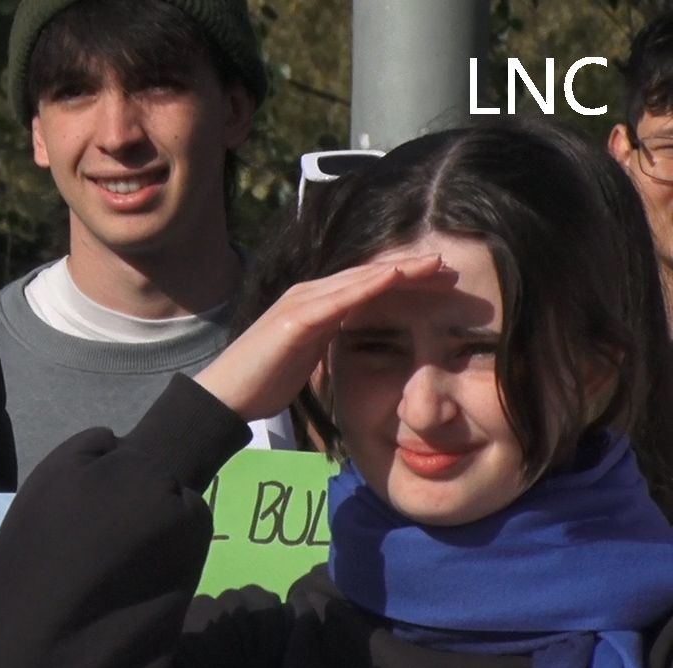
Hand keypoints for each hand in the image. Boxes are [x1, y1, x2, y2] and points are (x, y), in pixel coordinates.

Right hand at [196, 254, 451, 421]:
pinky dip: (369, 285)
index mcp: (314, 305)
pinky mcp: (296, 318)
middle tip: (449, 268)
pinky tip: (395, 276)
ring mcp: (301, 302)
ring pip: (359, 280)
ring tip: (435, 265)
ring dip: (400, 271)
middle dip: (411, 271)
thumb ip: (328, 341)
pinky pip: (340, 297)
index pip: (366, 286)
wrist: (223, 396)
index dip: (404, 282)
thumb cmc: (262, 381)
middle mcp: (308, 294)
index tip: (440, 283)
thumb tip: (354, 343)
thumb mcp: (306, 357)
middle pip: (368, 276)